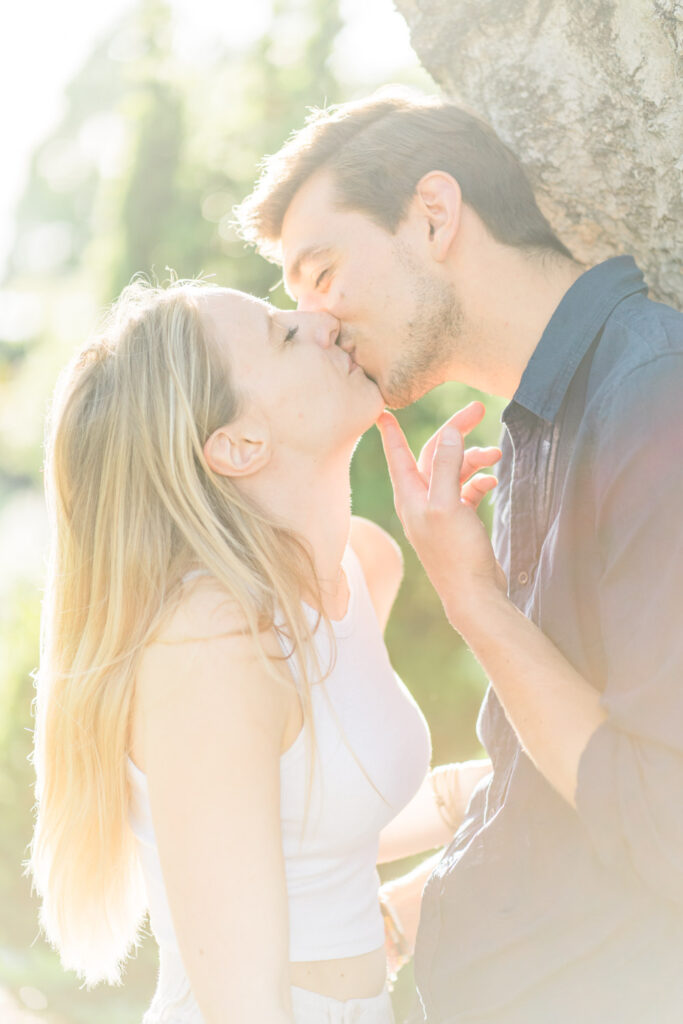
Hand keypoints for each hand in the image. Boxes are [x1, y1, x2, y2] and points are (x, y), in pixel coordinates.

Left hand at [377, 403, 506, 629]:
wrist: (474, 594)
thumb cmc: (456, 554)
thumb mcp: (447, 504)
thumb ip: (446, 467)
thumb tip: (449, 433)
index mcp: (409, 495)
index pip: (397, 452)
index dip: (391, 429)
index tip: (383, 407)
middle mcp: (420, 500)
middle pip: (434, 454)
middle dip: (455, 431)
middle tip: (479, 409)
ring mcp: (439, 511)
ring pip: (454, 470)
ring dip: (474, 458)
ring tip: (497, 455)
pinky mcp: (457, 521)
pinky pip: (466, 489)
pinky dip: (479, 480)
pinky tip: (493, 481)